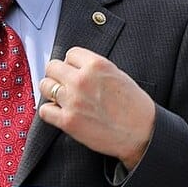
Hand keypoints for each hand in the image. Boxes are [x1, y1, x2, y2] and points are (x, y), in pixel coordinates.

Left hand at [36, 47, 154, 169]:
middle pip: (52, 67)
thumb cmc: (134, 106)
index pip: (70, 54)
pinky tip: (60, 113)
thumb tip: (76, 67)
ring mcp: (73, 100)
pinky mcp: (68, 121)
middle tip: (65, 84)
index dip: (72, 64)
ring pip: (45, 86)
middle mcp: (82, 80)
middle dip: (58, 75)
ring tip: (62, 99)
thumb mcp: (118, 75)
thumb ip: (95, 68)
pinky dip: (50, 112)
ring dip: (52, 92)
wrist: (142, 132)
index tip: (75, 72)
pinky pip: (45, 110)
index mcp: (96, 65)